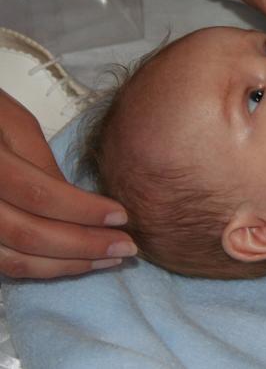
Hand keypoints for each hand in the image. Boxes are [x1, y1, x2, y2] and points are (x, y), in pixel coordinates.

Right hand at [0, 91, 135, 277]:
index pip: (38, 195)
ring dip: (67, 265)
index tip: (123, 216)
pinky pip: (3, 265)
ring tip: (108, 259)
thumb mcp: (13, 123)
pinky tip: (73, 263)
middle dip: (84, 245)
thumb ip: (41, 163)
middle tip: (127, 246)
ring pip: (14, 260)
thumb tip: (79, 202)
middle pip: (27, 235)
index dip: (84, 210)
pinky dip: (42, 268)